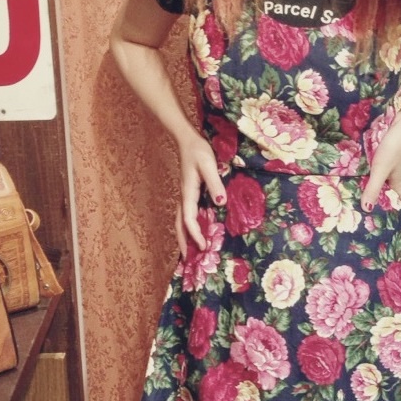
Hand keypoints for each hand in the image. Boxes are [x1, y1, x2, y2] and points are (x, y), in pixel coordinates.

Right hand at [175, 135, 224, 255]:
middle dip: (183, 242)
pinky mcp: (189, 194)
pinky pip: (186, 215)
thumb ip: (214, 183)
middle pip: (179, 225)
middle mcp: (184, 198)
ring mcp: (185, 196)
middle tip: (188, 260)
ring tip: (189, 252)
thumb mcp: (208, 165)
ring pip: (180, 221)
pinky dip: (188, 227)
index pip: (188, 219)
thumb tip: (220, 202)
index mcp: (188, 193)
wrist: (188, 140)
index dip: (194, 234)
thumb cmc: (198, 151)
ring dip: (184, 237)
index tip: (203, 246)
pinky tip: (196, 232)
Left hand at [360, 114, 400, 224]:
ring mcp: (393, 168)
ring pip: (390, 186)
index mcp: (399, 183)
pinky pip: (383, 175)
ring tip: (373, 204)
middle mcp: (397, 178)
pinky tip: (366, 181)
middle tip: (385, 220)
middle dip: (395, 209)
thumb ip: (373, 188)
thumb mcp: (380, 169)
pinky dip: (377, 182)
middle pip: (399, 197)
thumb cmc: (392, 147)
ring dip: (385, 195)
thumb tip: (367, 210)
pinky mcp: (387, 158)